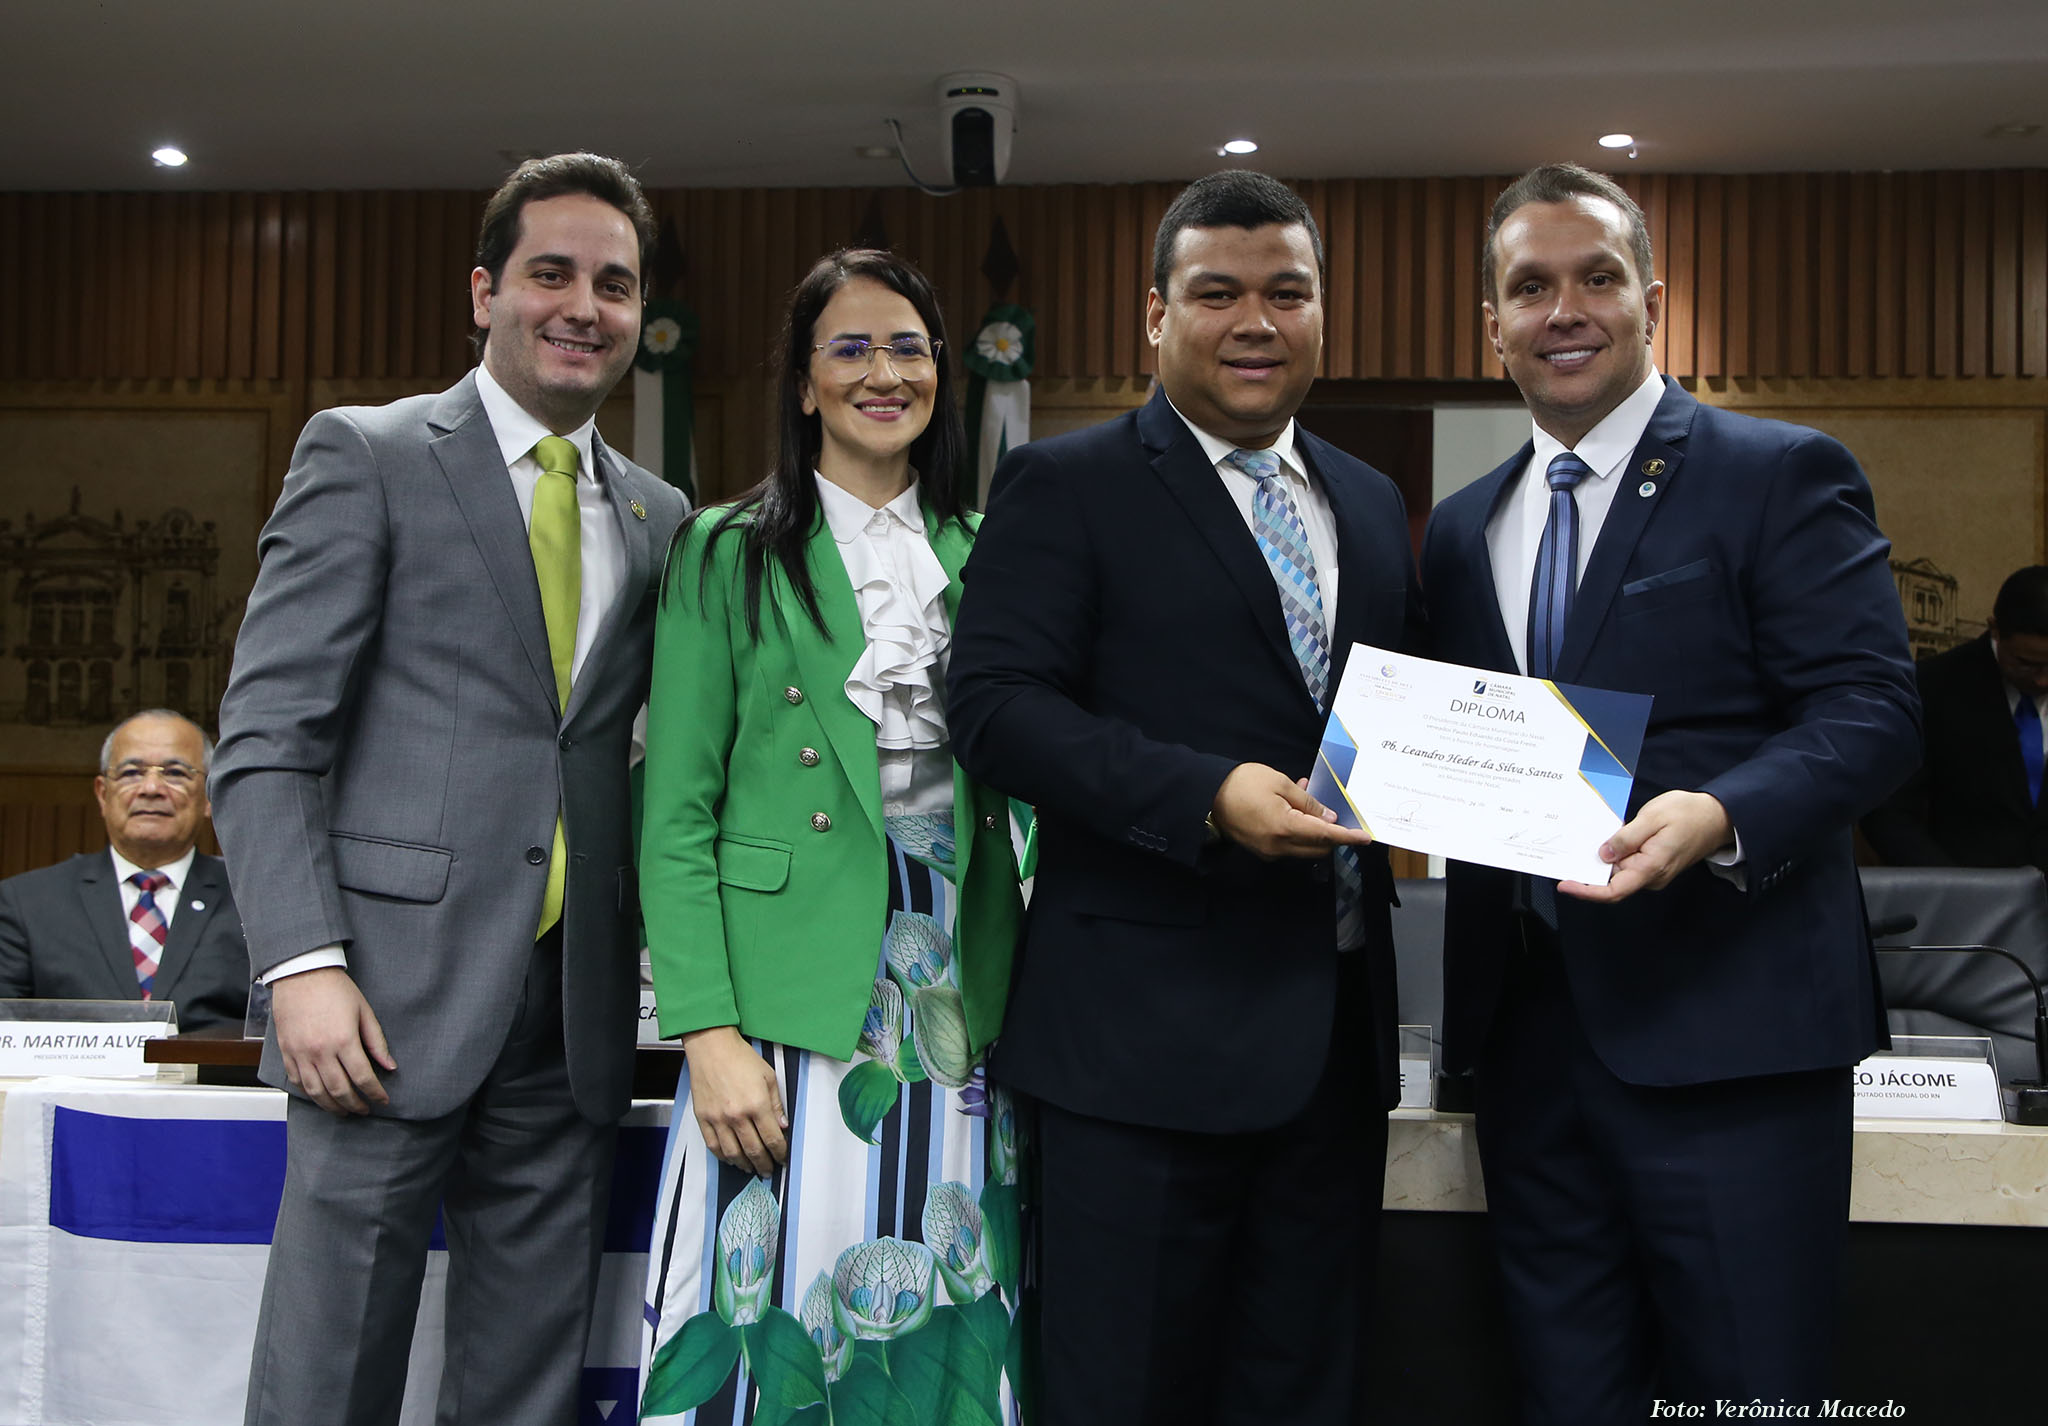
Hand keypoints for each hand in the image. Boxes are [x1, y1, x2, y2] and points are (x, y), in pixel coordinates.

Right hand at [270, 966, 395, 1115]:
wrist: (301, 973)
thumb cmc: (335, 988)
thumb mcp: (364, 1011)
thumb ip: (377, 1041)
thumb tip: (389, 1066)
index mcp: (344, 1040)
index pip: (363, 1077)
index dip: (375, 1093)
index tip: (383, 1100)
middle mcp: (320, 1051)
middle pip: (340, 1089)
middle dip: (355, 1104)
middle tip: (364, 1109)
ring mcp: (300, 1053)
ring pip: (316, 1091)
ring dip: (332, 1106)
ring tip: (344, 1111)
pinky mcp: (286, 1052)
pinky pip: (297, 1081)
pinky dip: (310, 1094)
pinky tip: (320, 1097)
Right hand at [681, 1026, 787, 1176]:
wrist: (711, 1046)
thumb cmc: (739, 1057)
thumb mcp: (768, 1076)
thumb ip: (776, 1104)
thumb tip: (782, 1125)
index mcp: (757, 1104)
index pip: (772, 1139)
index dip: (779, 1153)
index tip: (782, 1158)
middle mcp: (737, 1115)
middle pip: (754, 1150)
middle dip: (764, 1164)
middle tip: (768, 1170)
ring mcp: (718, 1119)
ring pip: (733, 1153)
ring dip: (745, 1164)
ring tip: (751, 1168)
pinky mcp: (703, 1118)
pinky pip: (713, 1146)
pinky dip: (724, 1156)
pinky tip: (731, 1159)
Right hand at [1209, 763, 1374, 860]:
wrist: (1207, 795)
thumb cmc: (1244, 783)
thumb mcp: (1280, 784)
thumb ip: (1307, 803)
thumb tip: (1329, 817)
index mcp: (1286, 828)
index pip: (1326, 836)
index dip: (1347, 836)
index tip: (1366, 837)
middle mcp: (1280, 848)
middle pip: (1318, 848)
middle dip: (1333, 836)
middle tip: (1337, 812)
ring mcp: (1270, 853)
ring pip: (1305, 849)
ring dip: (1315, 833)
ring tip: (1310, 804)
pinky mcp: (1262, 851)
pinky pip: (1290, 846)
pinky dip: (1300, 833)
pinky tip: (1295, 812)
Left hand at [1560, 790, 1733, 904]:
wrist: (1717, 816)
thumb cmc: (1688, 814)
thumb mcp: (1652, 818)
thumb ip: (1626, 838)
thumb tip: (1604, 854)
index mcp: (1651, 868)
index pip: (1613, 891)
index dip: (1586, 891)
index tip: (1565, 885)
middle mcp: (1651, 876)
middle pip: (1612, 883)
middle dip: (1588, 873)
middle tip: (1566, 856)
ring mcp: (1653, 872)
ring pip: (1619, 873)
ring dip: (1601, 863)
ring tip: (1583, 844)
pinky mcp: (1653, 865)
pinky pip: (1628, 865)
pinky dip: (1614, 857)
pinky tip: (1605, 842)